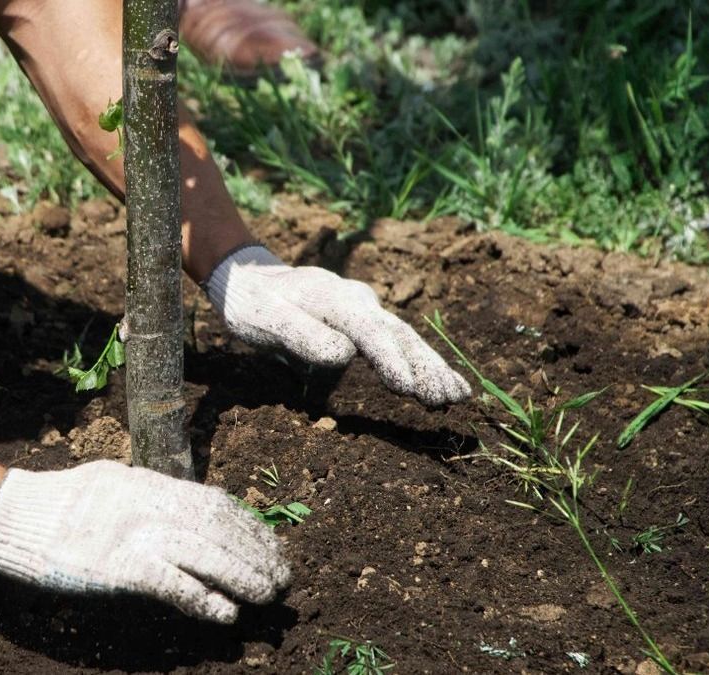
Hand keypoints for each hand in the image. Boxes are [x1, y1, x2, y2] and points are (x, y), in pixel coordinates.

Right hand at [0, 461, 289, 622]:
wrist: (17, 516)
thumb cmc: (61, 502)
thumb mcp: (116, 483)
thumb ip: (153, 494)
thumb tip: (188, 507)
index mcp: (152, 484)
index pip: (216, 503)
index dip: (250, 526)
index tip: (271, 545)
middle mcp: (152, 504)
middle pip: (220, 528)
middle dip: (256, 552)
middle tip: (282, 576)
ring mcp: (137, 535)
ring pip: (207, 554)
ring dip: (243, 575)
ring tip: (268, 594)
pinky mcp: (120, 567)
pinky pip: (173, 584)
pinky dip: (203, 598)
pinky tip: (225, 613)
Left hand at [205, 245, 470, 405]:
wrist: (250, 279)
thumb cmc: (252, 304)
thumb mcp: (264, 319)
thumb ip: (300, 335)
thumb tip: (343, 354)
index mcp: (332, 298)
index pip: (368, 330)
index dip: (389, 358)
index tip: (407, 387)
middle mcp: (356, 300)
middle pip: (397, 334)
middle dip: (424, 367)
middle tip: (447, 398)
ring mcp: (365, 309)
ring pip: (405, 339)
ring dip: (431, 368)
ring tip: (458, 396)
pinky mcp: (365, 322)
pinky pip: (399, 343)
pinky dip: (422, 364)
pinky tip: (444, 384)